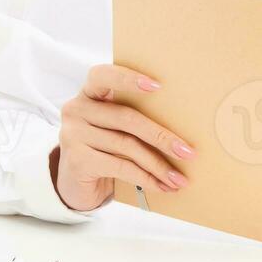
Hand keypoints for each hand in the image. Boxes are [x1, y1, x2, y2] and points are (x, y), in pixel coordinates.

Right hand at [51, 64, 196, 211]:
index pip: (103, 76)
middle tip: (187, 152)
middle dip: (161, 136)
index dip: (128, 78)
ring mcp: (73, 135)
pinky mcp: (77, 160)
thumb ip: (133, 118)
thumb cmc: (104, 148)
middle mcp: (76, 110)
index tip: (158, 86)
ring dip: (158, 165)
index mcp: (89, 93)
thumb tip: (180, 133)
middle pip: (126, 118)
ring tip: (179, 178)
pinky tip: (161, 185)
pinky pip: (120, 166)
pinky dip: (145, 178)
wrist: (75, 182)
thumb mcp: (115, 128)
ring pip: (127, 146)